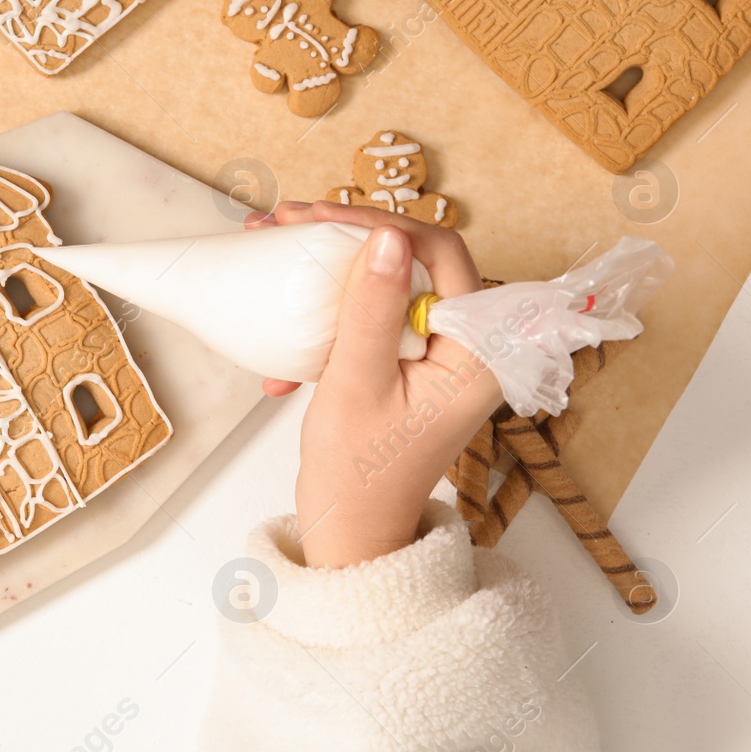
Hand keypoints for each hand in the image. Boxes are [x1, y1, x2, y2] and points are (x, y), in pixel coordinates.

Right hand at [254, 202, 501, 567]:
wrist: (351, 534)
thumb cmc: (358, 476)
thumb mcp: (355, 385)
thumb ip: (371, 310)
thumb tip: (384, 237)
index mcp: (478, 350)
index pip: (441, 254)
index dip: (381, 226)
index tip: (319, 218)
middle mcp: (469, 345)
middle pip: (414, 260)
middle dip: (347, 238)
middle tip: (287, 222)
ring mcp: (439, 355)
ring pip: (388, 282)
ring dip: (330, 269)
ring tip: (272, 251)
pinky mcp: (410, 363)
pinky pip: (373, 314)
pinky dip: (328, 313)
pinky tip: (283, 337)